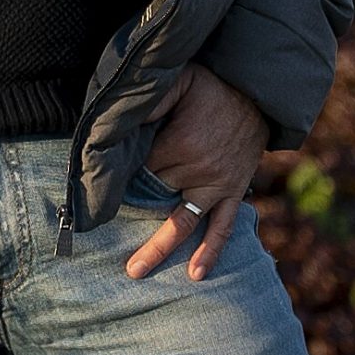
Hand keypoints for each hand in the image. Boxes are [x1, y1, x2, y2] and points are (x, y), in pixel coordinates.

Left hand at [125, 63, 267, 282]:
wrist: (256, 93)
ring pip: (182, 222)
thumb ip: (151, 98)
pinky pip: (223, 227)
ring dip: (159, 247)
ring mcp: (217, 186)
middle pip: (155, 193)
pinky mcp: (233, 193)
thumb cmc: (211, 86)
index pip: (140, 169)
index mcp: (180, 144)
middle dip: (135, 198)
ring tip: (135, 271)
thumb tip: (122, 120)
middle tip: (98, 221)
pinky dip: (210, 252)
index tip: (107, 174)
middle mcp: (199, 170)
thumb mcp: (178, 80)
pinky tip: (196, 274)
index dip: (124, 170)